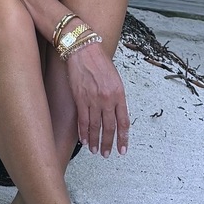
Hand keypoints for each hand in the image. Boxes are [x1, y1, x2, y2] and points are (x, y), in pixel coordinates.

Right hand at [65, 42, 129, 156]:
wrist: (83, 50)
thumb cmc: (99, 61)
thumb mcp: (115, 79)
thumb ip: (116, 97)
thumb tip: (115, 113)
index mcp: (119, 94)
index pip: (123, 122)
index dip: (123, 138)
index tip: (122, 149)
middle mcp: (107, 99)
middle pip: (109, 127)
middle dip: (108, 143)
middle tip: (107, 153)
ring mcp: (93, 100)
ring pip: (95, 127)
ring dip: (95, 141)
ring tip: (96, 151)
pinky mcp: (79, 98)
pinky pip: (83, 120)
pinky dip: (83, 132)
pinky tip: (84, 140)